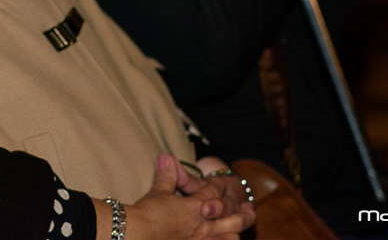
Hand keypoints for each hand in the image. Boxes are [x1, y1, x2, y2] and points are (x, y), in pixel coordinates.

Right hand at [93, 154, 254, 239]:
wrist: (138, 234)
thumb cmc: (149, 214)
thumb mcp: (158, 191)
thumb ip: (167, 175)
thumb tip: (168, 156)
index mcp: (196, 206)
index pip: (214, 193)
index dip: (219, 185)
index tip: (222, 182)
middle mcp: (204, 225)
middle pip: (233, 219)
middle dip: (242, 213)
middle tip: (249, 209)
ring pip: (229, 237)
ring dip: (235, 232)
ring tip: (238, 231)